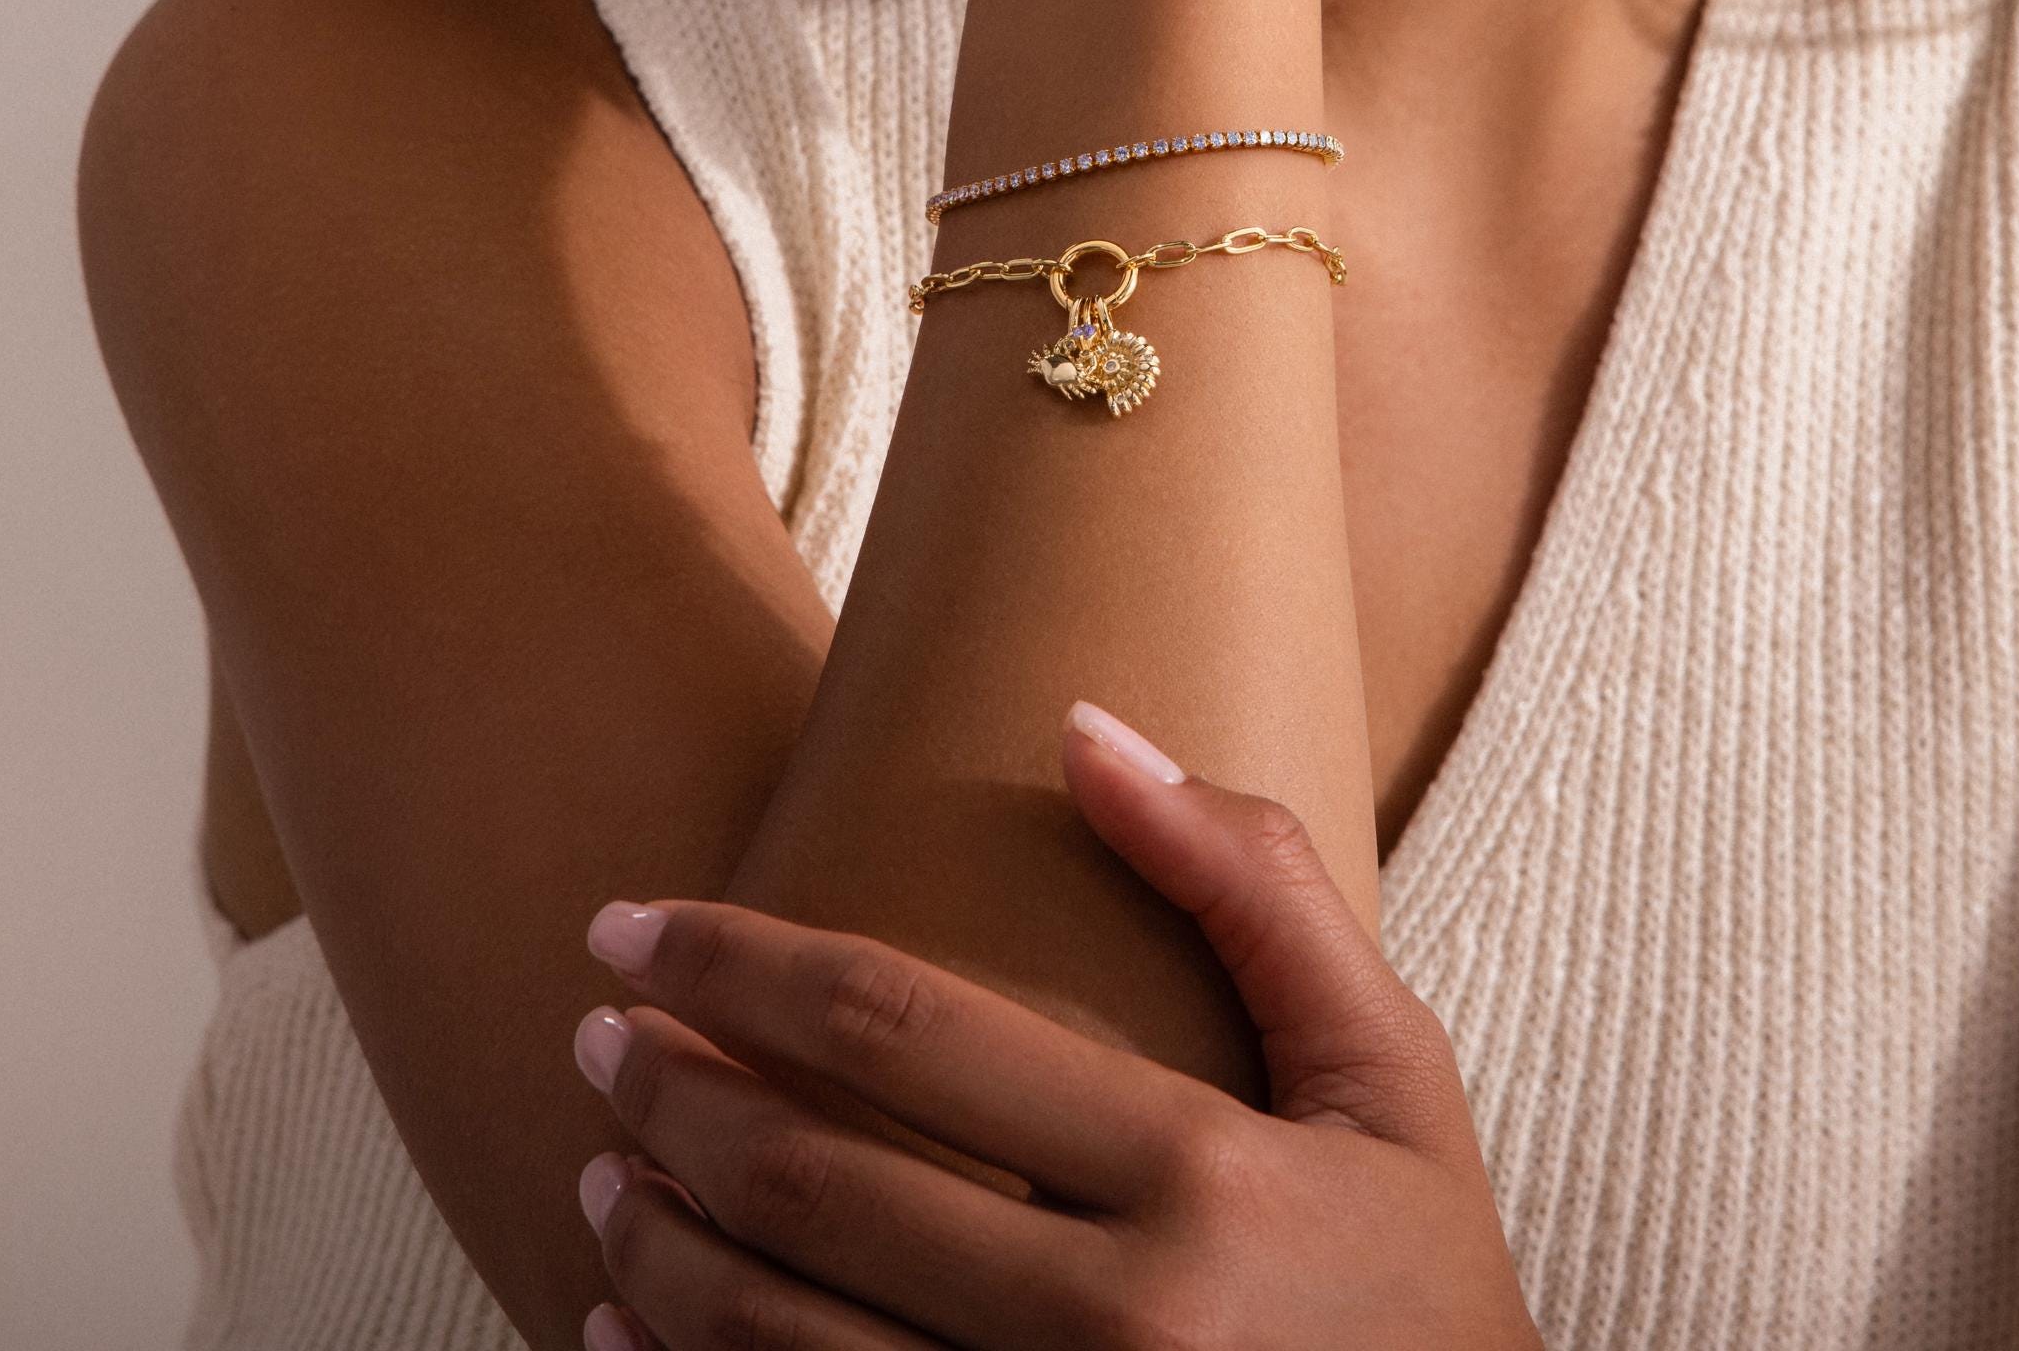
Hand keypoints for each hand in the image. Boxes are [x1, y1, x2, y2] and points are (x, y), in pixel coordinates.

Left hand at [571, 703, 1542, 1350]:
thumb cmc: (1422, 1284)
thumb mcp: (1391, 1073)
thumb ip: (1254, 887)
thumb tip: (1087, 728)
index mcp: (1195, 1178)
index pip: (902, 1030)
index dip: (739, 962)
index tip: (636, 923)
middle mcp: (1110, 1328)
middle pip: (811, 1184)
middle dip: (668, 1092)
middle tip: (595, 1030)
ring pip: (770, 1340)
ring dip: (653, 1242)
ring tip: (604, 1165)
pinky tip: (627, 1326)